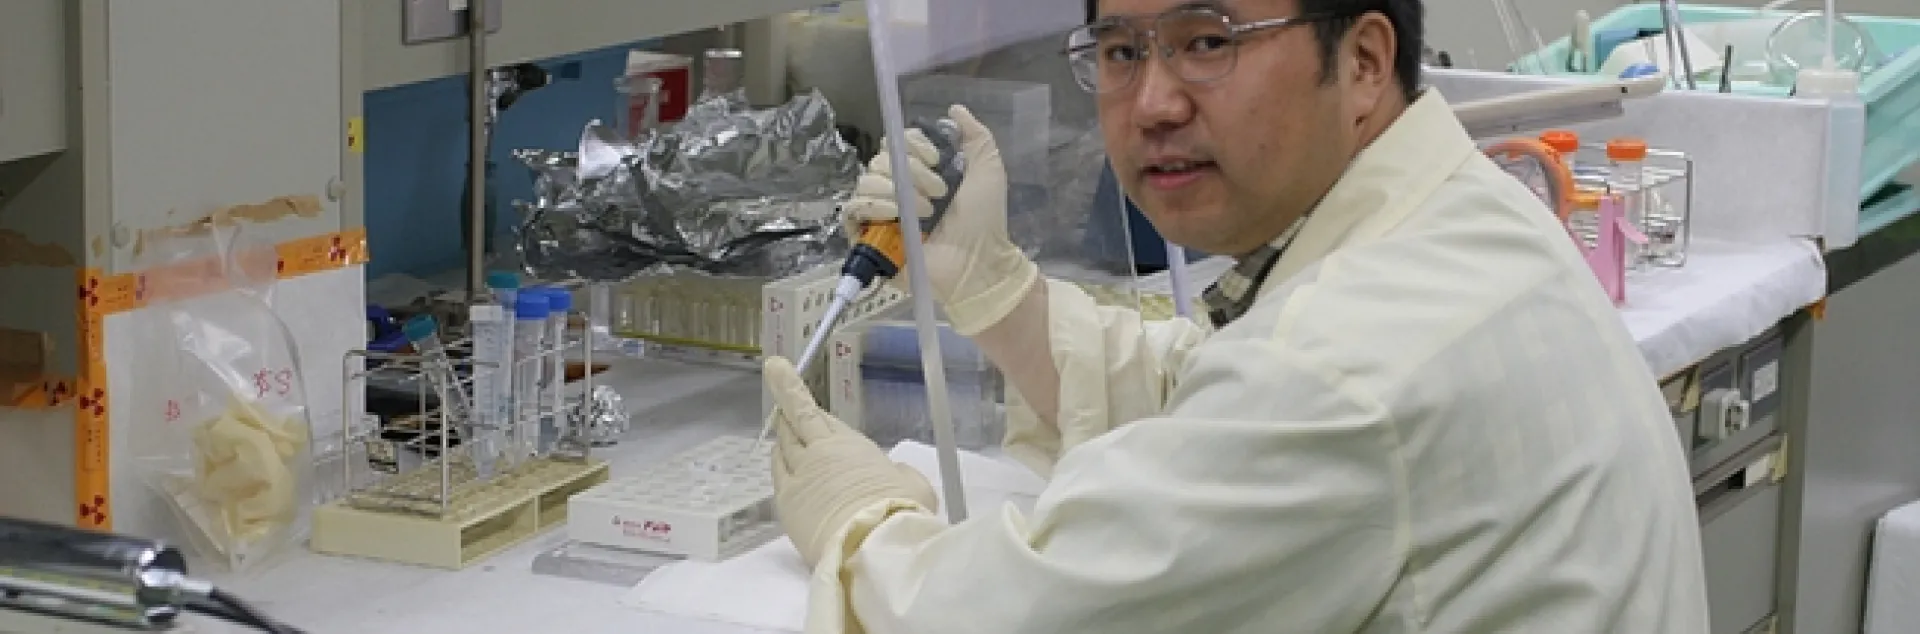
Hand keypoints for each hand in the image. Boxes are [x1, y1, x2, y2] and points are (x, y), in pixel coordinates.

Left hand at [765, 356, 937, 567]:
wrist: (873, 543)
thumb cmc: (900, 512)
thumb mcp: (913, 485)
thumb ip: (899, 474)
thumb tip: (894, 474)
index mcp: (853, 445)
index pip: (823, 417)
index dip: (811, 403)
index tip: (801, 391)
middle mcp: (822, 452)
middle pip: (798, 417)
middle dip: (786, 393)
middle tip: (775, 372)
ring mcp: (800, 474)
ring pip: (784, 443)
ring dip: (781, 430)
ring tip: (777, 422)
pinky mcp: (786, 500)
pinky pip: (777, 471)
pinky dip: (776, 459)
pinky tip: (774, 455)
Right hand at [843, 105, 1039, 335]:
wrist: (978, 263)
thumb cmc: (984, 220)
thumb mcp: (988, 169)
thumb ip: (975, 136)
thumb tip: (955, 109)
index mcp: (920, 170)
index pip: (898, 142)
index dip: (914, 145)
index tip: (937, 160)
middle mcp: (897, 187)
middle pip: (880, 159)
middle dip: (910, 172)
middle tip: (938, 195)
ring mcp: (881, 212)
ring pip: (866, 181)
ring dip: (895, 191)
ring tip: (925, 212)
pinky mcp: (868, 236)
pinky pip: (853, 209)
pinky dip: (872, 205)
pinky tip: (895, 213)